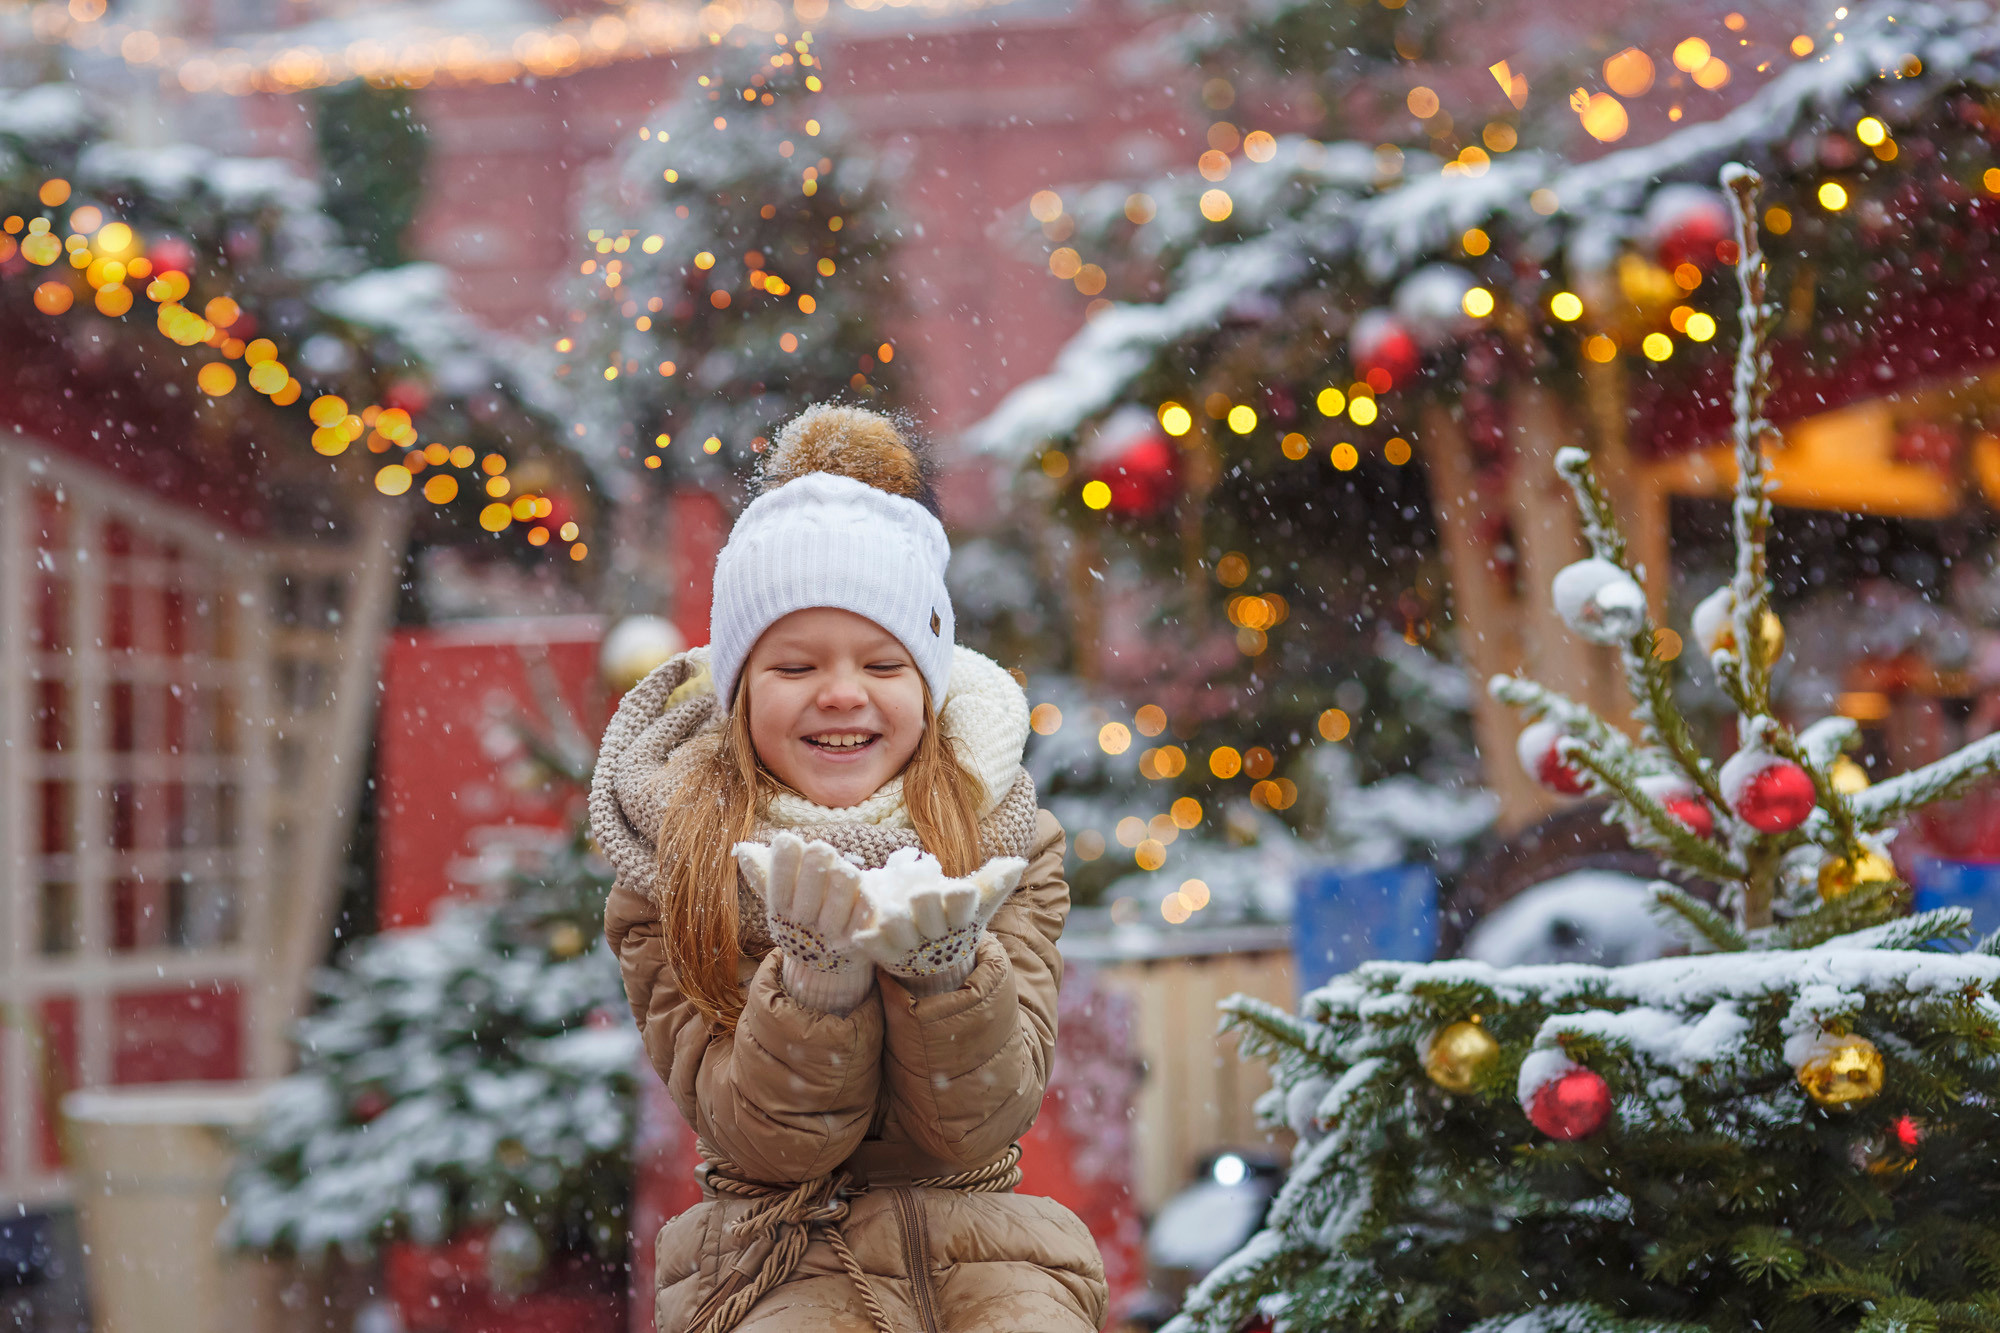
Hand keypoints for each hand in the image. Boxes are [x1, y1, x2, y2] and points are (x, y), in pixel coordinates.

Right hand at [735, 832, 875, 1013]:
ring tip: (845, 867)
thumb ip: (765, 874)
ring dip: (842, 879)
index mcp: (782, 913)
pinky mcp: (856, 942)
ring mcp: (830, 936)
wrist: (828, 959)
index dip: (782, 863)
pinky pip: (862, 918)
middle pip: (809, 894)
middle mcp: (803, 926)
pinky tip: (865, 889)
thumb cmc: (803, 914)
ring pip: (838, 904)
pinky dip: (864, 901)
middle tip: (821, 848)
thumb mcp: (781, 898)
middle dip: (815, 865)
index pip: (777, 888)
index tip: (786, 839)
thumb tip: (743, 849)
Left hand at [854, 851, 1026, 992]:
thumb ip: (993, 883)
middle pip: (931, 920)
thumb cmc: (956, 922)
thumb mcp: (976, 904)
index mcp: (958, 919)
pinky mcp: (886, 952)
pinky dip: (871, 944)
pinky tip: (861, 936)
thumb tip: (1017, 862)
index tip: (962, 891)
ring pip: (902, 935)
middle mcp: (934, 934)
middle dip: (927, 908)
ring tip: (891, 914)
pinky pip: (877, 949)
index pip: (963, 908)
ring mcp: (909, 945)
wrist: (936, 962)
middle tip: (921, 895)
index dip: (962, 902)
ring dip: (897, 926)